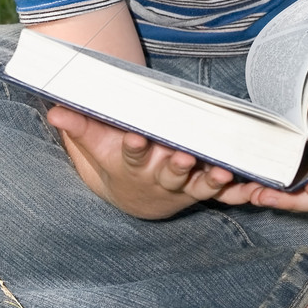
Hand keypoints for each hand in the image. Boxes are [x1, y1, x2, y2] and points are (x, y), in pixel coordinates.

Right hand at [47, 105, 255, 217]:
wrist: (134, 197)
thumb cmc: (114, 161)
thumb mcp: (95, 144)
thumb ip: (79, 126)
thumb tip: (55, 109)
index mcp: (132, 164)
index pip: (132, 155)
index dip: (134, 147)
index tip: (137, 137)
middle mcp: (159, 178)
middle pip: (169, 172)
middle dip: (176, 165)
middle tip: (183, 155)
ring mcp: (185, 185)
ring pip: (199, 183)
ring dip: (210, 179)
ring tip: (221, 170)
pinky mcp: (204, 188)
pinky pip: (224, 193)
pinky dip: (237, 190)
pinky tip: (252, 185)